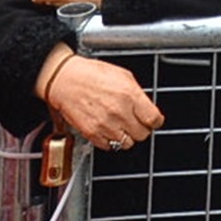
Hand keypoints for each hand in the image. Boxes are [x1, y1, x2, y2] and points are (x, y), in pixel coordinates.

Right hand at [43, 52, 164, 149]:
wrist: (65, 79)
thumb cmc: (91, 74)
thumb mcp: (123, 75)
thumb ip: (138, 94)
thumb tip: (147, 107)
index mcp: (130, 95)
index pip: (154, 119)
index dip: (155, 121)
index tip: (153, 121)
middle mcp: (119, 112)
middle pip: (142, 134)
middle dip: (141, 128)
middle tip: (135, 121)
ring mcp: (105, 125)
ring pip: (127, 144)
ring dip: (126, 136)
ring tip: (120, 125)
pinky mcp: (92, 134)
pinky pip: (109, 146)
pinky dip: (110, 140)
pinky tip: (107, 128)